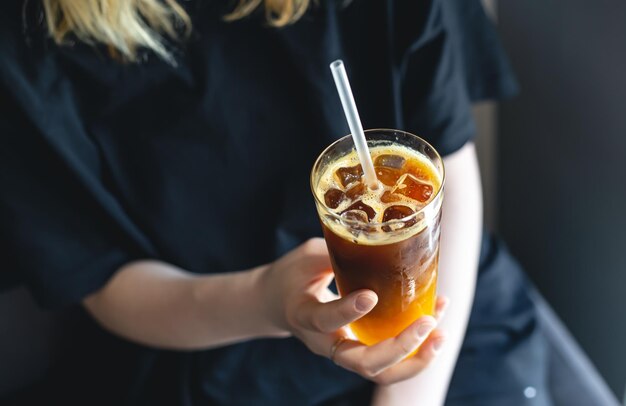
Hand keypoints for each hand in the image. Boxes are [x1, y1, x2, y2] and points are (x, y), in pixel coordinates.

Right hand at [258, 238, 447, 384]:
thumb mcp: (306, 256)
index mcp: (304, 316)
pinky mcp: (359, 349)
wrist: (277, 303)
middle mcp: (325, 342)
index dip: (348, 312)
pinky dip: (416, 348)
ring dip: (415, 359)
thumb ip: (337, 251)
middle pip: (363, 364)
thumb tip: (376, 234)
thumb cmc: (292, 276)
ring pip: (381, 373)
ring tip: (440, 335)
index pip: (326, 321)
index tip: (371, 296)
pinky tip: (436, 321)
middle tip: (427, 323)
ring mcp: (343, 351)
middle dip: (400, 349)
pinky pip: (389, 360)